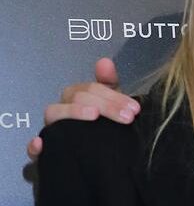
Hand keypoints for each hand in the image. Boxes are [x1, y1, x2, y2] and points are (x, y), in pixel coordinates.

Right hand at [26, 57, 140, 159]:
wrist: (99, 157)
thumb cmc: (104, 124)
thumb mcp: (111, 104)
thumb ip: (109, 83)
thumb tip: (104, 61)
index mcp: (78, 96)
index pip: (92, 88)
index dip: (113, 96)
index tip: (135, 109)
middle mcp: (63, 109)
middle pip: (78, 97)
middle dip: (106, 105)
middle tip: (127, 118)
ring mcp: (52, 129)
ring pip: (53, 113)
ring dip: (74, 112)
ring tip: (94, 116)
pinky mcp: (46, 151)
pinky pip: (33, 148)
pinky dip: (35, 145)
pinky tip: (42, 143)